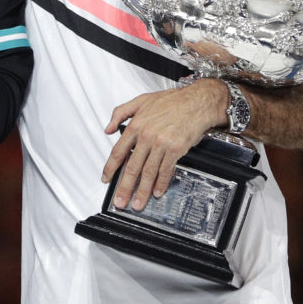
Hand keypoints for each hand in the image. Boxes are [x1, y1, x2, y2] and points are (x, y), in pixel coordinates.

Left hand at [101, 79, 225, 209]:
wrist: (196, 102)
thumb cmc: (171, 101)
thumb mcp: (140, 100)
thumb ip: (120, 113)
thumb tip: (108, 129)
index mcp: (136, 125)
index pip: (118, 151)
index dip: (111, 168)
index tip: (106, 178)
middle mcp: (147, 136)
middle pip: (132, 167)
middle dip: (124, 187)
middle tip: (120, 201)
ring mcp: (161, 144)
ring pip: (148, 172)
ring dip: (142, 191)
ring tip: (137, 203)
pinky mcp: (176, 149)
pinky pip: (166, 170)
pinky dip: (161, 183)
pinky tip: (156, 192)